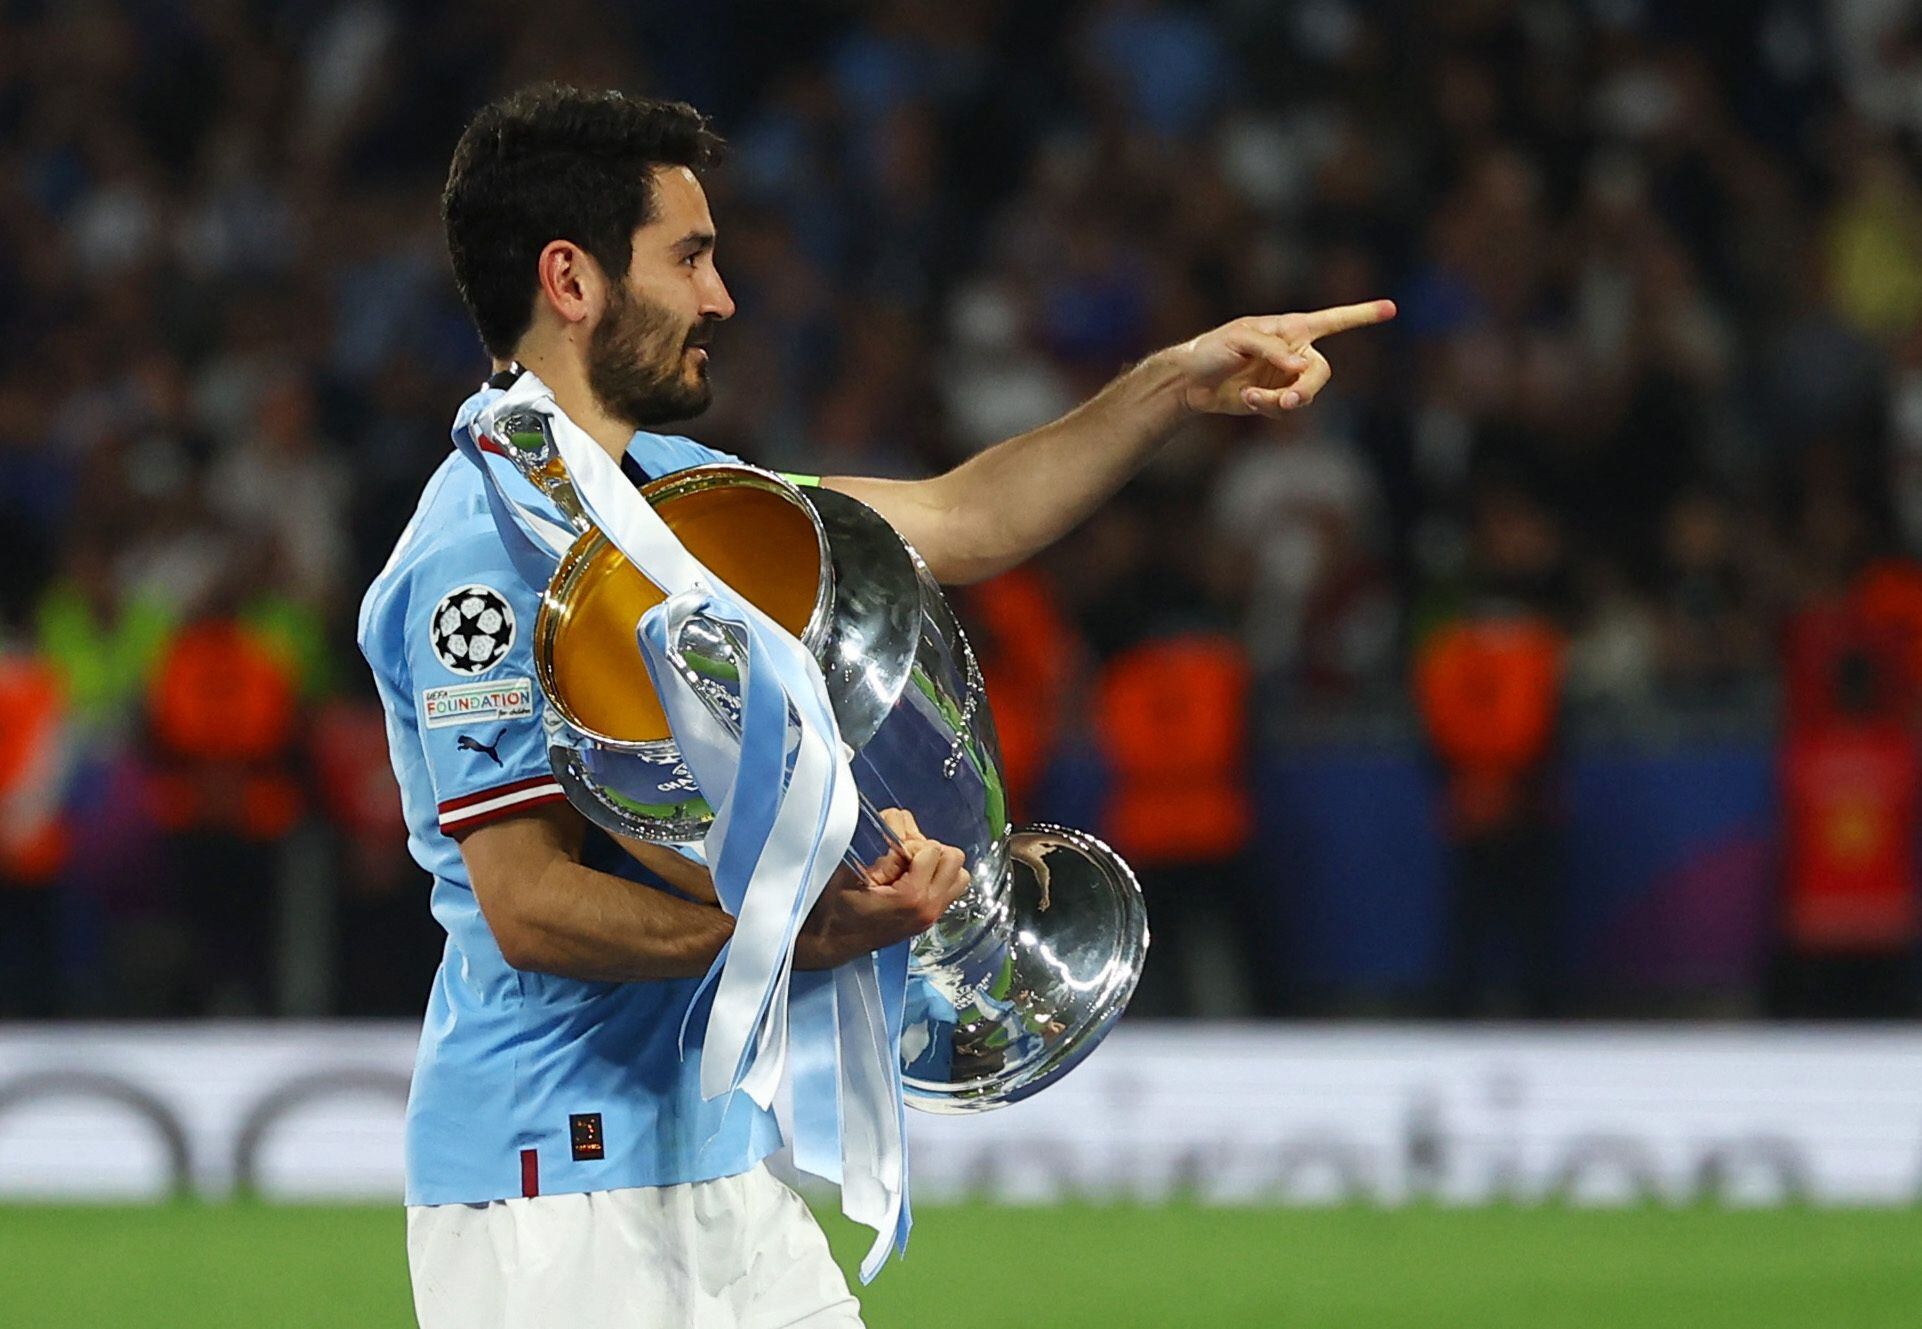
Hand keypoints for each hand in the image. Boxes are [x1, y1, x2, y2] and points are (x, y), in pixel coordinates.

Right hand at [794, 808, 970, 970]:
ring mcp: (931, 916)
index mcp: (912, 896)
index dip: (910, 844)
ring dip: (938, 865)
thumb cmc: (836, 907)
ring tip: (913, 867)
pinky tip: (912, 880)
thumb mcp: (854, 871)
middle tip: (905, 857)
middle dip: (930, 851)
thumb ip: (884, 851)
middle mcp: (929, 908)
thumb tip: (903, 831)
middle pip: (954, 859)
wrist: (830, 940)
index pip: (932, 849)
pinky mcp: (929, 920)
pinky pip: (950, 889)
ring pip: (959, 875)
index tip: (891, 853)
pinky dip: (937, 878)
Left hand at [1164, 300, 1396, 417]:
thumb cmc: (1211, 350)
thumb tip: (1301, 368)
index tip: (1392, 309)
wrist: (1188, 381)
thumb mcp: (1239, 340)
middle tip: (1287, 401)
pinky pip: (1285, 409)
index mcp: (1290, 328)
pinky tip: (1246, 398)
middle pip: (1320, 373)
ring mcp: (1285, 378)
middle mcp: (1294, 352)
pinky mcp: (1274, 399)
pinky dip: (1267, 406)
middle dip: (1306, 389)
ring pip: (1305, 395)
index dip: (1362, 315)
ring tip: (1254, 398)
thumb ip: (1273, 350)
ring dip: (1281, 400)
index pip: (1333, 320)